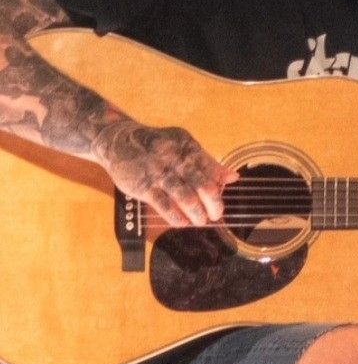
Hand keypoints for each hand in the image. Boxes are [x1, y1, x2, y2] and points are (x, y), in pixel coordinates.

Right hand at [93, 119, 236, 226]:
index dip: (219, 187)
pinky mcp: (143, 186)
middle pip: (202, 185)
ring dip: (197, 213)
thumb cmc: (155, 145)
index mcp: (186, 146)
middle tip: (216, 214)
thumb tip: (233, 177)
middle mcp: (174, 158)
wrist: (117, 140)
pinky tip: (182, 223)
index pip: (210, 169)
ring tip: (201, 221)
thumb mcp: (182, 145)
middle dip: (213, 204)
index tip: (220, 198)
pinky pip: (164, 205)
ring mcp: (158, 173)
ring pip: (185, 197)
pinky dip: (176, 217)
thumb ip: (207, 162)